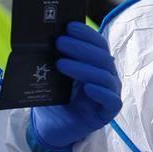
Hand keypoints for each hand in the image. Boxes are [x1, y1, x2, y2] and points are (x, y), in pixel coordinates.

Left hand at [28, 21, 121, 151]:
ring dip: (83, 68)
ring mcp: (108, 93)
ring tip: (61, 63)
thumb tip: (41, 37)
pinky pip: (111, 101)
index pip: (97, 44)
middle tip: (60, 42)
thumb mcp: (51, 74)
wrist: (49, 125)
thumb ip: (52, 57)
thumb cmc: (53, 96)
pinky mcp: (107, 113)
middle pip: (101, 58)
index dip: (86, 34)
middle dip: (80, 47)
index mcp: (94, 63)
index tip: (69, 26)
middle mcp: (105, 75)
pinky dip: (101, 92)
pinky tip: (87, 87)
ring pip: (104, 77)